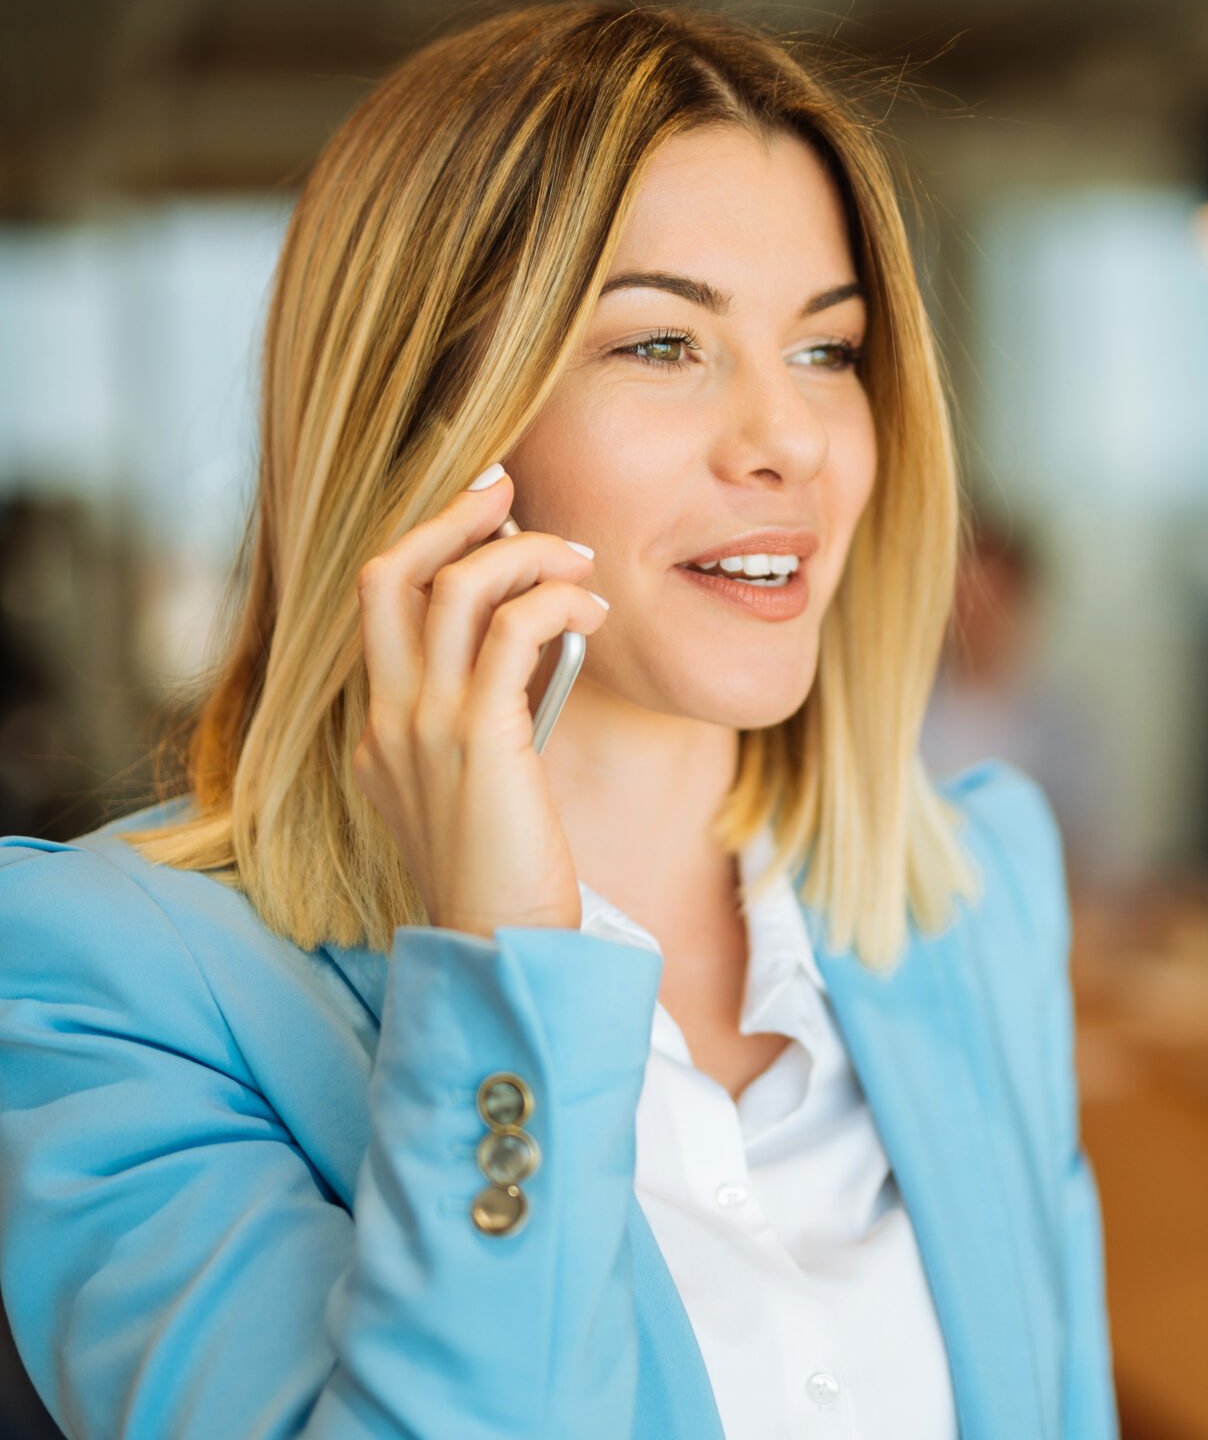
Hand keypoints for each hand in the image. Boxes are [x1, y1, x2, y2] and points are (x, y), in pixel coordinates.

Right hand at [352, 468, 607, 936]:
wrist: (499, 949)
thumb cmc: (506, 874)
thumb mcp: (480, 785)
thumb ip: (487, 715)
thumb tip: (537, 640)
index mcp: (382, 727)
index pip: (384, 604)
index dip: (431, 544)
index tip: (485, 512)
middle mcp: (388, 718)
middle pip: (389, 573)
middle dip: (448, 516)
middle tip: (509, 490)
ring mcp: (423, 728)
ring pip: (455, 588)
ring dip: (524, 553)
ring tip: (579, 561)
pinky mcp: (477, 742)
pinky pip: (513, 629)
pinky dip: (556, 601)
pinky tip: (593, 613)